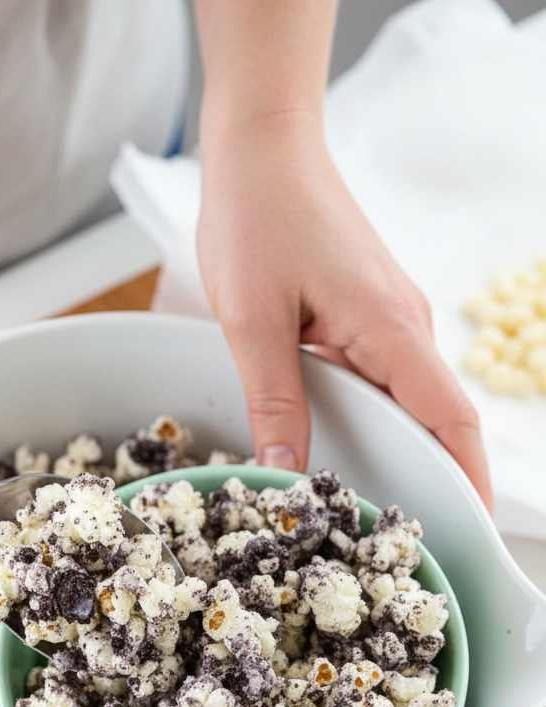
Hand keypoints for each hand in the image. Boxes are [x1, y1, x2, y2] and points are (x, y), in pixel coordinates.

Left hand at [196, 111, 493, 510]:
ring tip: (369, 510)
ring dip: (398, 450)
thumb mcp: (252, 321)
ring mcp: (390, 319)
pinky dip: (372, 418)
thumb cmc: (258, 217)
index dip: (467, 478)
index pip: (450, 419)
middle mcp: (405, 326)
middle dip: (432, 479)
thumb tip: (288, 472)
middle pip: (437, 418)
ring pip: (406, 401)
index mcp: (391, 328)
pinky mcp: (368, 313)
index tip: (472, 530)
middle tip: (403, 543)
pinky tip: (339, 448)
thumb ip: (274, 399)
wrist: (262, 146)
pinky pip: (382, 378)